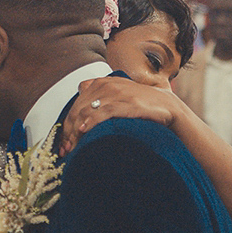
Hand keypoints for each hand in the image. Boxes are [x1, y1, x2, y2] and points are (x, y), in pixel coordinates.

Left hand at [60, 78, 179, 155]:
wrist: (167, 107)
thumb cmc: (142, 105)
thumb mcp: (118, 96)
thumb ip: (100, 99)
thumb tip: (81, 118)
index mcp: (101, 82)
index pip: (76, 104)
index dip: (67, 124)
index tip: (64, 142)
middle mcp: (105, 85)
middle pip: (77, 109)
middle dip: (68, 132)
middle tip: (65, 150)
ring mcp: (116, 93)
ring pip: (86, 111)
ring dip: (75, 132)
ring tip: (72, 148)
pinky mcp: (125, 102)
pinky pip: (102, 112)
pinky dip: (90, 121)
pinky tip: (83, 131)